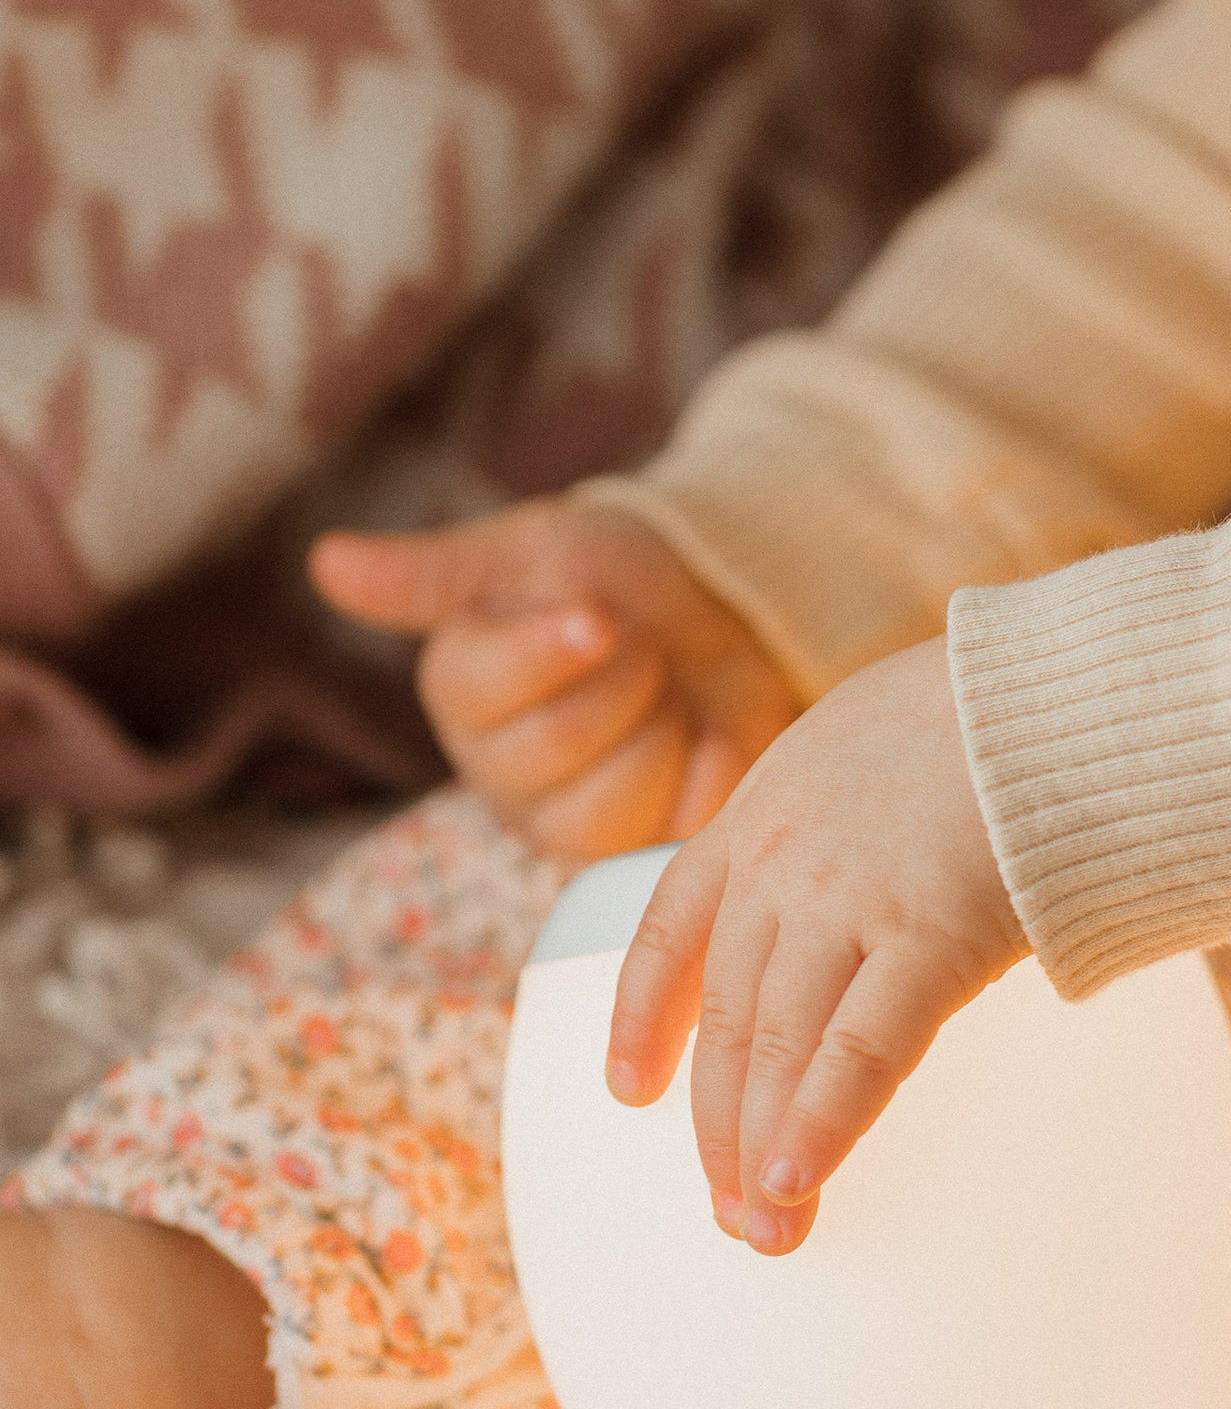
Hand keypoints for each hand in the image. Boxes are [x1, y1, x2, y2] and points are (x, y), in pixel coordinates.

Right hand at [309, 499, 799, 862]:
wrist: (726, 613)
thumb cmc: (617, 577)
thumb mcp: (533, 550)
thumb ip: (432, 573)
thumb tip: (325, 560)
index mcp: (461, 686)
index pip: (478, 688)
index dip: (553, 650)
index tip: (599, 615)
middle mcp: (497, 766)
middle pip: (554, 744)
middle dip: (628, 675)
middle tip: (643, 644)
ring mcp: (559, 822)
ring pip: (607, 804)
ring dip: (667, 728)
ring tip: (669, 693)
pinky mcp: (626, 857)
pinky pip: (663, 842)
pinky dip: (704, 778)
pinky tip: (700, 741)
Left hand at [605, 637, 1022, 1253]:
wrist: (1067, 685)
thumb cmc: (1003, 712)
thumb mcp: (882, 735)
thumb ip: (853, 810)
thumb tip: (884, 872)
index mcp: (767, 803)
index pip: (672, 920)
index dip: (640, 1012)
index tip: (629, 1087)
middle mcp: (785, 857)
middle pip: (724, 1011)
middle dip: (714, 1120)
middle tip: (722, 1208)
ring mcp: (848, 898)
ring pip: (776, 1044)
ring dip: (760, 1149)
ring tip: (764, 1230)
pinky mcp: (927, 935)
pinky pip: (859, 1051)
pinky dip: (820, 1125)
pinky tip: (796, 1181)